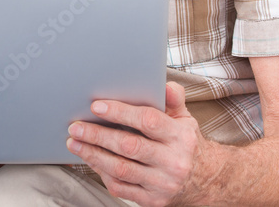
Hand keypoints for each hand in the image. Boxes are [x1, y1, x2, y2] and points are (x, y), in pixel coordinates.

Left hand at [66, 82, 205, 206]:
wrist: (204, 181)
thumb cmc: (186, 144)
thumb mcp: (185, 119)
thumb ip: (173, 99)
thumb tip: (164, 84)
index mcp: (181, 137)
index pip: (148, 120)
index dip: (120, 112)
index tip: (97, 106)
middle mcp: (173, 162)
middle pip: (129, 146)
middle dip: (98, 135)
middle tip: (76, 127)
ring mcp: (162, 183)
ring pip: (121, 169)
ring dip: (93, 155)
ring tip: (74, 143)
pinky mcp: (152, 200)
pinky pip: (121, 187)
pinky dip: (102, 173)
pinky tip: (91, 160)